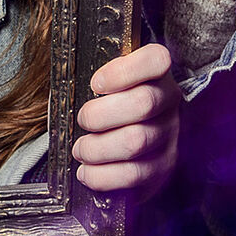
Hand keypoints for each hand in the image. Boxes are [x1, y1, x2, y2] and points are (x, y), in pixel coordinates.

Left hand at [71, 43, 178, 199]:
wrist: (140, 147)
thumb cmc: (114, 107)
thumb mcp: (111, 85)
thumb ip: (99, 80)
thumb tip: (66, 81)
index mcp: (156, 74)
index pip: (156, 59)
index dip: (123, 70)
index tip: (96, 83)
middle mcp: (168, 103)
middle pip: (143, 103)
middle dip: (100, 114)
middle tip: (82, 120)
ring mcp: (168, 136)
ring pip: (135, 141)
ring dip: (97, 148)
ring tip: (81, 149)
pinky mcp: (162, 168)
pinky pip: (132, 175)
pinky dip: (101, 176)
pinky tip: (87, 172)